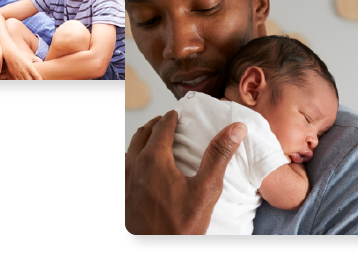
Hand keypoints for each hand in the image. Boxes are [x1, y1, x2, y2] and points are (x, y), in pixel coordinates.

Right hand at [2, 51, 42, 79]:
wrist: (10, 54)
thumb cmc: (21, 54)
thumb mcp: (31, 56)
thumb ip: (37, 59)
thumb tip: (42, 62)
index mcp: (30, 67)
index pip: (36, 75)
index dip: (39, 79)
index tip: (41, 80)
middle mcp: (24, 71)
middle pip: (30, 80)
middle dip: (33, 81)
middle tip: (35, 80)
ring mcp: (18, 74)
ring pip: (23, 81)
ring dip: (26, 81)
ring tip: (29, 79)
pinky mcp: (13, 75)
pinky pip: (17, 80)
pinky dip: (21, 81)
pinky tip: (23, 79)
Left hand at [125, 110, 247, 234]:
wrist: (157, 252)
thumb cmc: (181, 225)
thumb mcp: (206, 189)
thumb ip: (219, 155)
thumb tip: (235, 129)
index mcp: (154, 159)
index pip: (162, 127)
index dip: (171, 118)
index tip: (177, 114)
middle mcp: (134, 164)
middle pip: (143, 133)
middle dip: (156, 124)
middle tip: (168, 122)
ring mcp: (125, 179)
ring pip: (132, 147)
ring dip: (144, 138)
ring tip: (157, 140)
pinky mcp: (122, 193)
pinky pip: (126, 163)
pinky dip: (136, 154)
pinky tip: (146, 165)